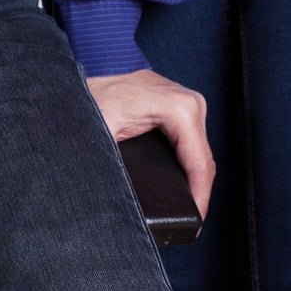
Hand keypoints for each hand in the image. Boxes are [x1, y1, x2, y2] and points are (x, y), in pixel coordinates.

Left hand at [88, 69, 213, 217]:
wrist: (87, 63)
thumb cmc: (92, 92)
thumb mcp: (102, 134)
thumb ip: (116, 166)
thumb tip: (122, 201)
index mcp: (180, 109)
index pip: (200, 167)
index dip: (199, 201)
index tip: (193, 226)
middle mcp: (191, 103)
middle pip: (202, 163)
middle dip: (196, 196)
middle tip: (187, 226)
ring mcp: (187, 103)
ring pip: (198, 155)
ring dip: (192, 182)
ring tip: (184, 212)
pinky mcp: (179, 107)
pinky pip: (190, 145)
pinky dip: (186, 167)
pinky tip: (179, 186)